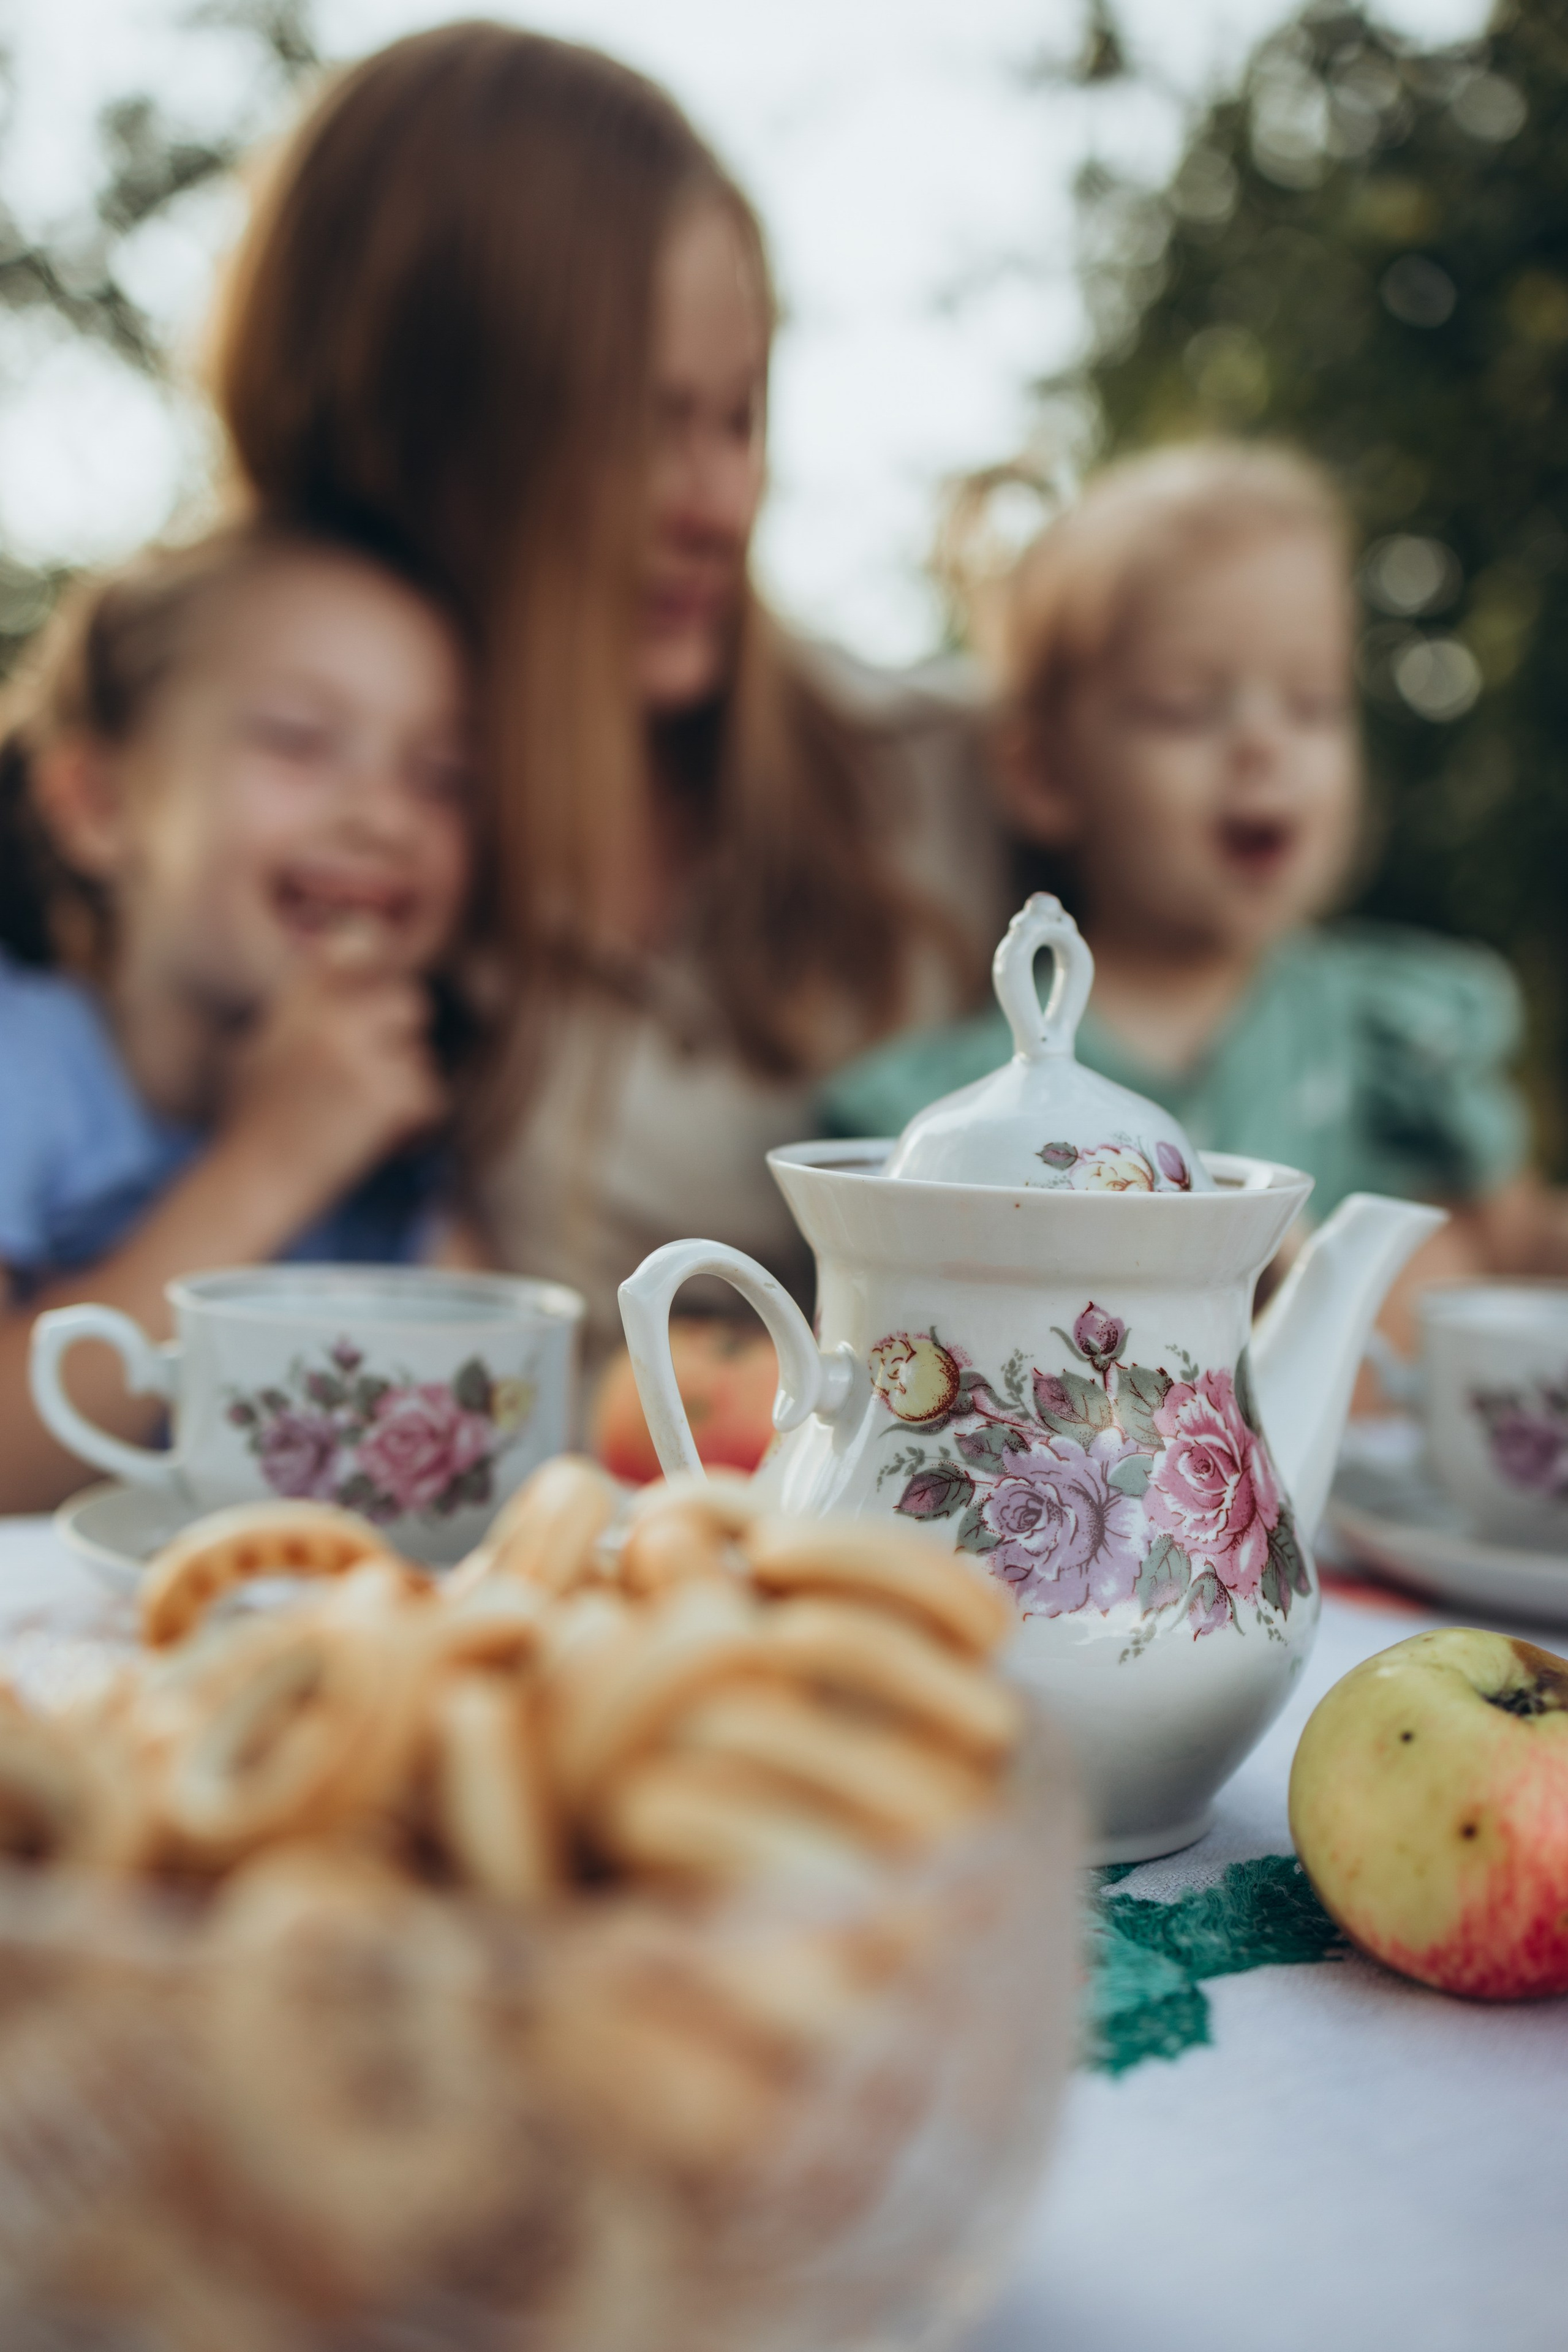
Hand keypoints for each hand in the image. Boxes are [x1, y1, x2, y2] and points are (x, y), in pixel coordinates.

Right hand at [220, 931, 448, 1212]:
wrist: (252, 1180)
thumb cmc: (251, 1125)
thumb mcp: (259, 1050)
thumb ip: (299, 1013)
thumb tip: (338, 972)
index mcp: (298, 997)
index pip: (359, 941)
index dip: (380, 960)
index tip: (381, 979)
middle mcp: (329, 1014)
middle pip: (409, 999)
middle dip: (403, 1039)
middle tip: (378, 1077)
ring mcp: (358, 1051)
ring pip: (421, 1057)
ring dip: (406, 1091)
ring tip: (364, 1120)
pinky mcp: (385, 1092)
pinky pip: (431, 1098)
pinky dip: (416, 1128)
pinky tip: (383, 1144)